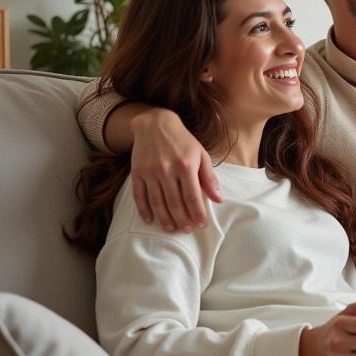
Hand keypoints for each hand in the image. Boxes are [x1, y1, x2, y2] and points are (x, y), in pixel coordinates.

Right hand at [130, 109, 221, 231]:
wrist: (155, 124)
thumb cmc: (183, 141)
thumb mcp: (201, 154)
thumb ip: (209, 178)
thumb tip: (218, 199)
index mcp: (186, 165)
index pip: (192, 195)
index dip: (197, 212)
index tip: (201, 224)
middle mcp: (167, 169)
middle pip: (174, 202)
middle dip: (182, 219)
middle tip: (186, 230)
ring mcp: (150, 172)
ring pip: (157, 202)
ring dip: (164, 218)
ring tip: (171, 228)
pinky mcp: (137, 173)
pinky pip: (139, 196)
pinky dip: (144, 210)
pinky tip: (150, 220)